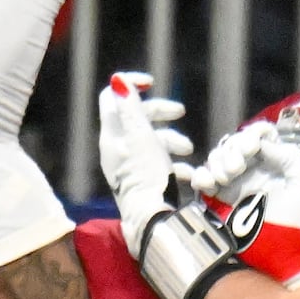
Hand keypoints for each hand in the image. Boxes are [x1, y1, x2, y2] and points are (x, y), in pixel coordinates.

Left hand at [98, 71, 192, 254]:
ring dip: (173, 140)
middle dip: (161, 112)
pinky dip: (174, 163)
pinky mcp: (143, 180)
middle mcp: (117, 149)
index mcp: (112, 136)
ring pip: (152, 139)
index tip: (153, 83)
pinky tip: (188, 173)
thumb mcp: (141, 137)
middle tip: (180, 112)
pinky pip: (160, 163)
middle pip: (136, 116)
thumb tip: (117, 78)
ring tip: (188, 151)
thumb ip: (131, 108)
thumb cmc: (146, 177)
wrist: (152, 220)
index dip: (130, 85)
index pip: (111, 97)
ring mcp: (129, 165)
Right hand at [188, 124, 299, 287]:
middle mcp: (254, 172)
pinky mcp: (218, 200)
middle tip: (237, 168)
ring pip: (217, 158)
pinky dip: (202, 176)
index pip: (258, 138)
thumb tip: (264, 143)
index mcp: (274, 165)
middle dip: (232, 151)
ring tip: (225, 179)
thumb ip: (290, 156)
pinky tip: (209, 185)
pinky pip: (203, 178)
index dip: (252, 136)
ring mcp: (234, 185)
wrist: (277, 256)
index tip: (252, 147)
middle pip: (234, 144)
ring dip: (218, 163)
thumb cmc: (296, 222)